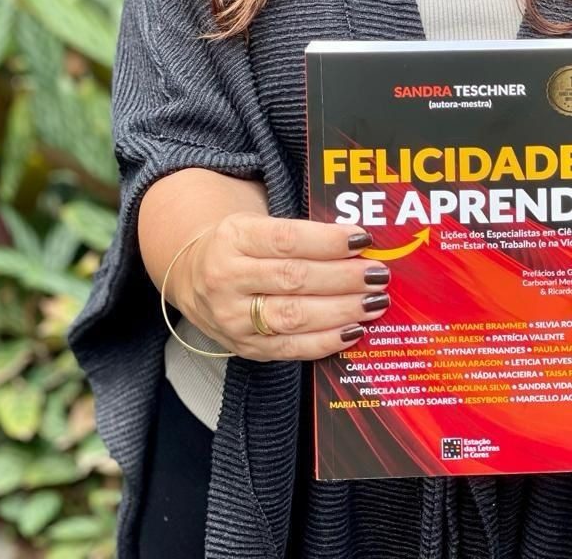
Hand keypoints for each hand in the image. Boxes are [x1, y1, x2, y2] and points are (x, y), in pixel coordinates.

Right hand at [169, 214, 391, 360]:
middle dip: (344, 278)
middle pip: (294, 279)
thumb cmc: (240, 245)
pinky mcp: (244, 347)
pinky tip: (352, 330)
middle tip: (378, 275)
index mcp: (234, 237)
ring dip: (341, 311)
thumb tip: (358, 243)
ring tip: (373, 302)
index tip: (363, 240)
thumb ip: (300, 233)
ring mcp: (233, 317)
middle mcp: (227, 278)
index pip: (287, 239)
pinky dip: (325, 341)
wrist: (193, 276)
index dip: (328, 241)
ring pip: (294, 316)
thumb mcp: (257, 223)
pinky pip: (290, 348)